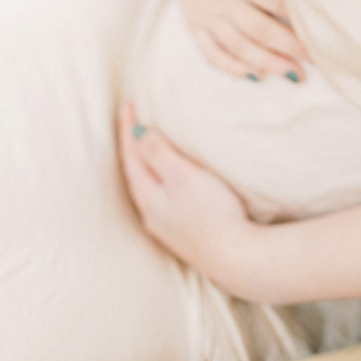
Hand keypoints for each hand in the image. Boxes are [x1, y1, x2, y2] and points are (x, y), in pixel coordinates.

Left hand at [118, 102, 261, 296]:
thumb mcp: (182, 176)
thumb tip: (137, 132)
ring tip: (147, 145)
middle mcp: (150, 212)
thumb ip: (159, 153)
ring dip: (145, 162)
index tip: (127, 103)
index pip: (130, 155)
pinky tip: (168, 179)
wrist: (234, 256)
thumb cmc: (211, 211)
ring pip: (146, 185)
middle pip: (134, 171)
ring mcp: (165, 225)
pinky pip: (160, 196)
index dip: (128, 128)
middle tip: (133, 119)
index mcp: (147, 196)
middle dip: (132, 144)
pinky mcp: (181, 231)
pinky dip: (158, 178)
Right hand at [148, 0, 307, 80]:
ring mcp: (205, 14)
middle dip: (289, 48)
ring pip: (238, 46)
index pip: (274, 1)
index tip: (321, 28)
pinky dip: (231, 66)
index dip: (299, 16)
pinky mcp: (194, 22)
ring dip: (267, 63)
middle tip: (317, 61)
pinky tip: (254, 76)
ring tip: (294, 74)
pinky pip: (211, 51)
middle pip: (259, 30)